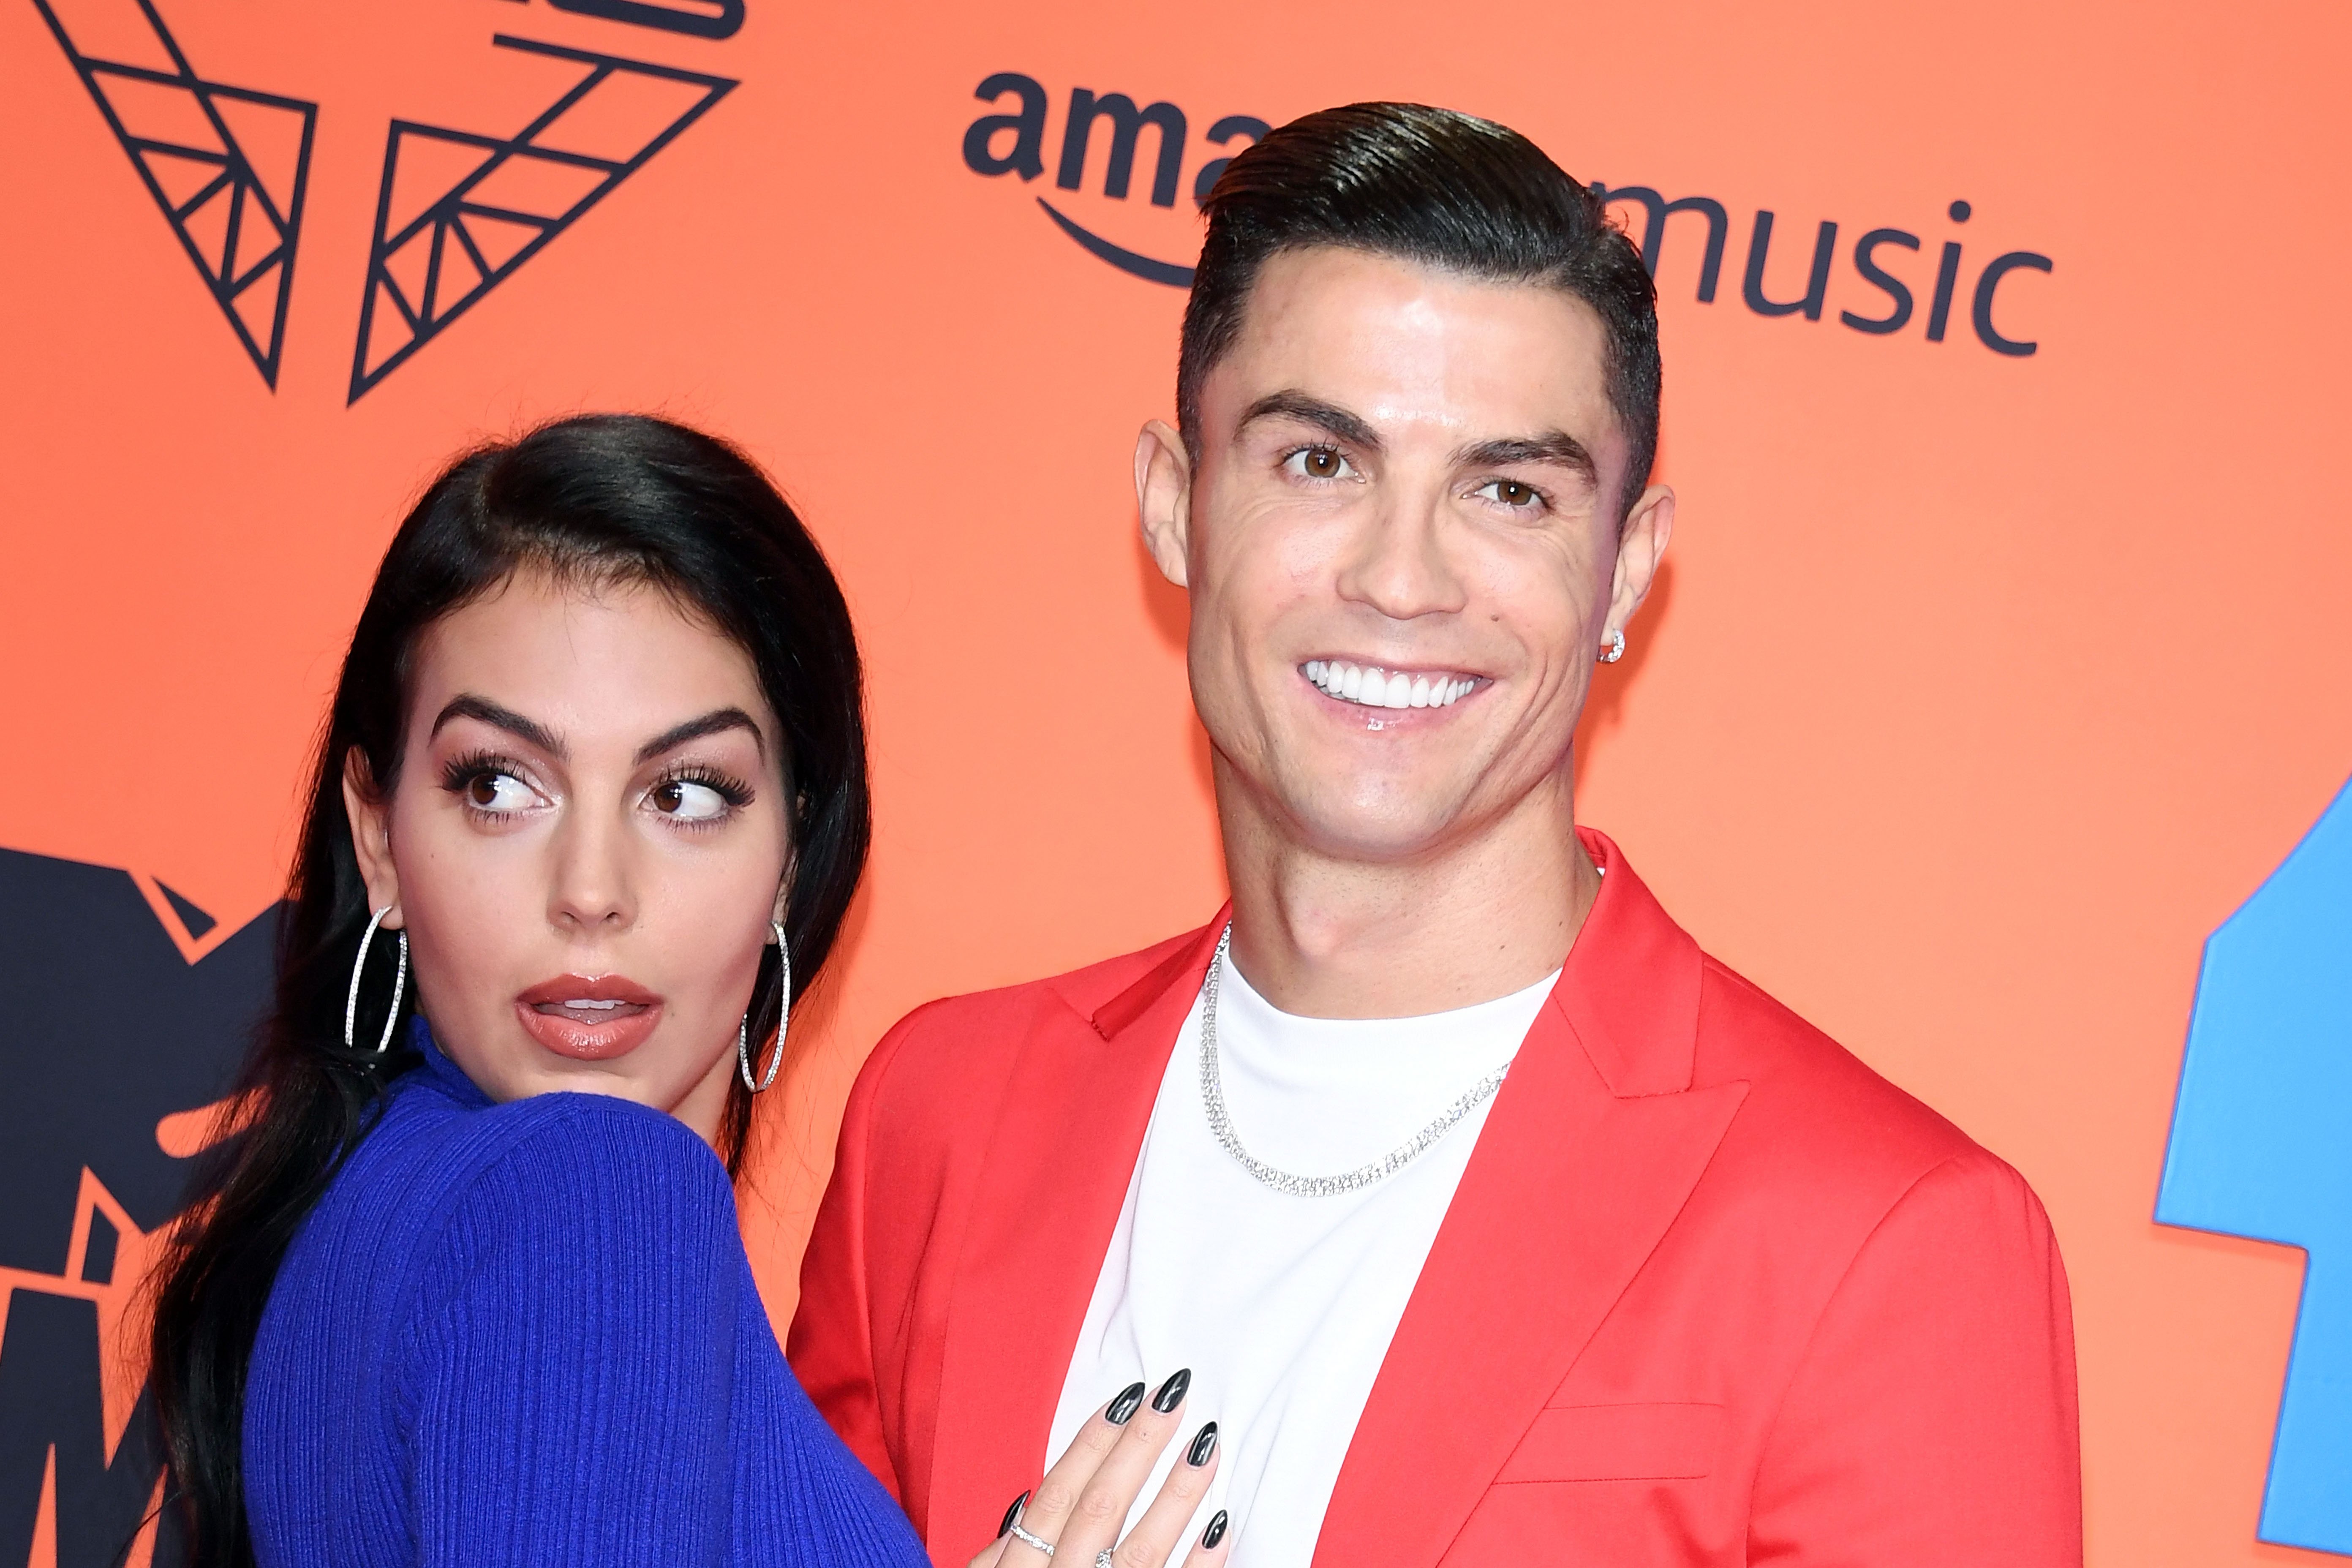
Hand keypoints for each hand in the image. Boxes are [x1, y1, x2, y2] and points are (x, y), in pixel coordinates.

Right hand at [967, 1371, 1230, 1567]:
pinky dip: (1199, 1565)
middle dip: (1138, 1449)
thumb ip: (994, 1554)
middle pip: (1100, 1509)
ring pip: (1141, 1551)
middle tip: (1173, 1397)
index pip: (1058, 1496)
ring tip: (1206, 1445)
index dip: (1092, 1443)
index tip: (1127, 1398)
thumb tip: (1023, 1503)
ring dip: (1176, 1496)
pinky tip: (1220, 1526)